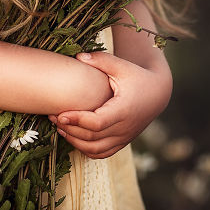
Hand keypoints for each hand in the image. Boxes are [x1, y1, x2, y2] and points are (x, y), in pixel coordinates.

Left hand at [48, 51, 171, 158]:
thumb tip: (78, 56)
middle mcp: (125, 128)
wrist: (157, 92)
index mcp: (124, 110)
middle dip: (70, 129)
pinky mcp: (122, 142)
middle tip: (52, 117)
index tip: (60, 113)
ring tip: (59, 127)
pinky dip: (85, 149)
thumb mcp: (121, 65)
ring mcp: (124, 138)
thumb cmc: (136, 76)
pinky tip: (72, 136)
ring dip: (75, 141)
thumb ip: (101, 60)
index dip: (77, 120)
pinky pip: (101, 153)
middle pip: (92, 138)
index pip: (98, 123)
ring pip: (95, 150)